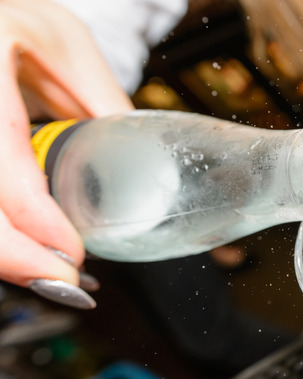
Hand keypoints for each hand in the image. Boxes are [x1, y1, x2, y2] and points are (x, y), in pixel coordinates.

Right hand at [0, 0, 131, 298]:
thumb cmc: (14, 21)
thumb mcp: (65, 45)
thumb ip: (100, 101)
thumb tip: (145, 163)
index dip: (32, 216)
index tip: (73, 251)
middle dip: (17, 258)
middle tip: (70, 285)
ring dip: (8, 258)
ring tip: (59, 279)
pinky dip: (2, 239)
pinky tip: (34, 256)